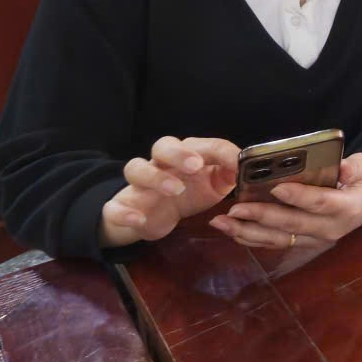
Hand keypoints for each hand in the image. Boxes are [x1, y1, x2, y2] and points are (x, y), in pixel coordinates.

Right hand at [98, 135, 239, 248]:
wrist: (155, 216)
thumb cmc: (190, 193)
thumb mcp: (215, 184)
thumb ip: (229, 173)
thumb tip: (246, 165)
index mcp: (185, 155)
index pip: (199, 144)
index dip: (215, 150)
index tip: (233, 162)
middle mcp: (160, 164)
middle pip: (161, 146)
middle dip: (178, 153)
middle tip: (195, 166)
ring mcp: (139, 185)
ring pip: (135, 168)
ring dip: (154, 177)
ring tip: (175, 190)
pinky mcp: (122, 206)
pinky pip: (114, 206)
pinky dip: (124, 211)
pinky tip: (139, 218)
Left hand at [213, 151, 361, 254]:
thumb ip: (355, 166)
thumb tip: (341, 167)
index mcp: (348, 207)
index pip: (320, 203)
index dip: (298, 196)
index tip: (275, 187)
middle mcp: (331, 229)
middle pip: (293, 225)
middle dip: (261, 217)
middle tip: (235, 209)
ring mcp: (318, 239)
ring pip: (280, 239)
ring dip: (249, 233)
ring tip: (223, 223)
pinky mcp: (307, 241)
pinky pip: (278, 242)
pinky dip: (254, 238)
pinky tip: (233, 232)